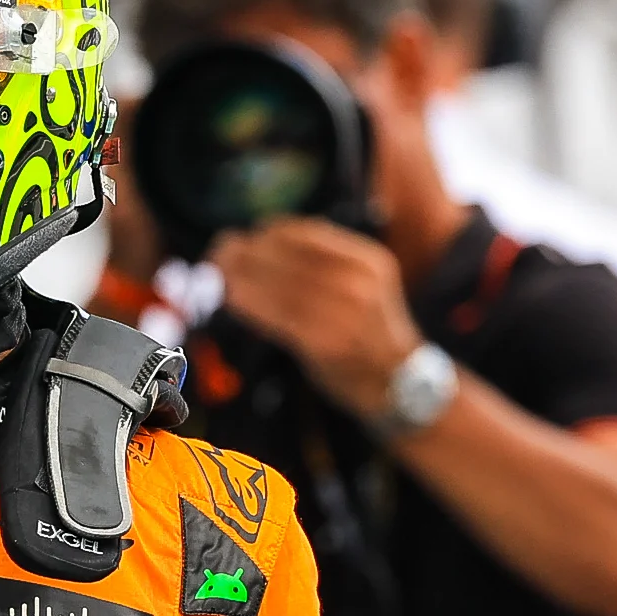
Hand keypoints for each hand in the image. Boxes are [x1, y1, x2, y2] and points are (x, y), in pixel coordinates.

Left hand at [208, 217, 424, 416]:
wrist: (399, 382)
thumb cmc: (369, 332)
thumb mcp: (364, 284)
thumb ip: (324, 264)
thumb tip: (265, 243)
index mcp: (367, 260)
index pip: (308, 234)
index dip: (269, 233)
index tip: (246, 235)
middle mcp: (359, 281)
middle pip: (289, 257)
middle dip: (247, 251)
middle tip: (218, 250)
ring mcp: (344, 312)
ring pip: (278, 284)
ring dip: (240, 275)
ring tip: (217, 270)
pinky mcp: (325, 342)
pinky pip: (277, 315)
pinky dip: (248, 302)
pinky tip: (229, 297)